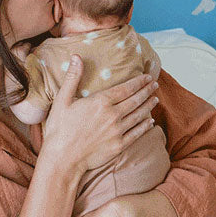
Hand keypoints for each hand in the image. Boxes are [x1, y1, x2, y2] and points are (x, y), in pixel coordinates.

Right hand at [41, 56, 158, 177]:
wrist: (62, 159)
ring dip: (148, 106)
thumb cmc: (59, 129)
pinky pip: (136, 133)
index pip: (126, 88)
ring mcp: (117, 131)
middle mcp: (113, 115)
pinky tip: (150, 121)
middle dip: (147, 91)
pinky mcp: (119, 146)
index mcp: (101, 102)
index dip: (139, 82)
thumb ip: (73, 78)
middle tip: (155, 85)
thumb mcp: (62, 100)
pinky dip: (145, 126)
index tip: (147, 77)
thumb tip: (76, 57)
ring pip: (138, 115)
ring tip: (156, 99)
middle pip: (136, 100)